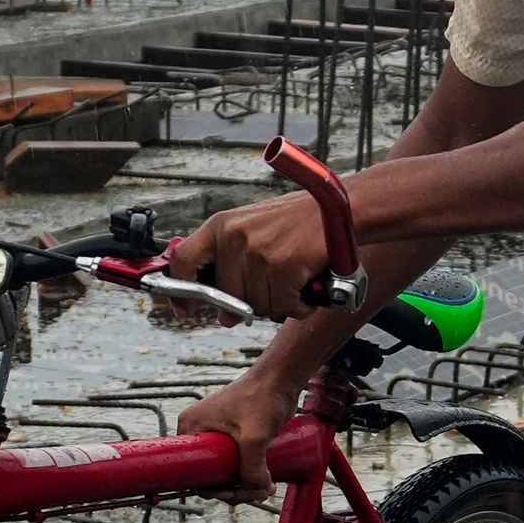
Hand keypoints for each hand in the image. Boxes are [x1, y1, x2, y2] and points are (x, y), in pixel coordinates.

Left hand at [170, 192, 331, 319]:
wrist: (342, 208)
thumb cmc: (301, 221)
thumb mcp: (255, 231)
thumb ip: (232, 268)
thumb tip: (225, 314)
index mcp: (221, 225)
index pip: (183, 261)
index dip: (181, 292)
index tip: (185, 308)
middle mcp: (234, 236)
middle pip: (227, 296)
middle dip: (251, 302)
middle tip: (274, 286)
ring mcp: (258, 251)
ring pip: (257, 305)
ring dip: (280, 302)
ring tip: (294, 278)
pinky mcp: (283, 265)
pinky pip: (284, 306)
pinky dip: (299, 305)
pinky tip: (306, 285)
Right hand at [178, 363, 298, 492]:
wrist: (281, 378)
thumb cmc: (262, 398)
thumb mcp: (254, 437)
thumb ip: (252, 468)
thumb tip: (257, 492)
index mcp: (191, 428)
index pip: (194, 471)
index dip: (214, 489)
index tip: (237, 494)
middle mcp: (199, 431)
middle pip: (210, 474)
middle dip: (234, 489)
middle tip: (259, 493)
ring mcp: (216, 433)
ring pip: (225, 471)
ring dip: (244, 485)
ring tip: (266, 488)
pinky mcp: (234, 435)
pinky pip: (235, 462)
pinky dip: (248, 475)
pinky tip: (265, 483)